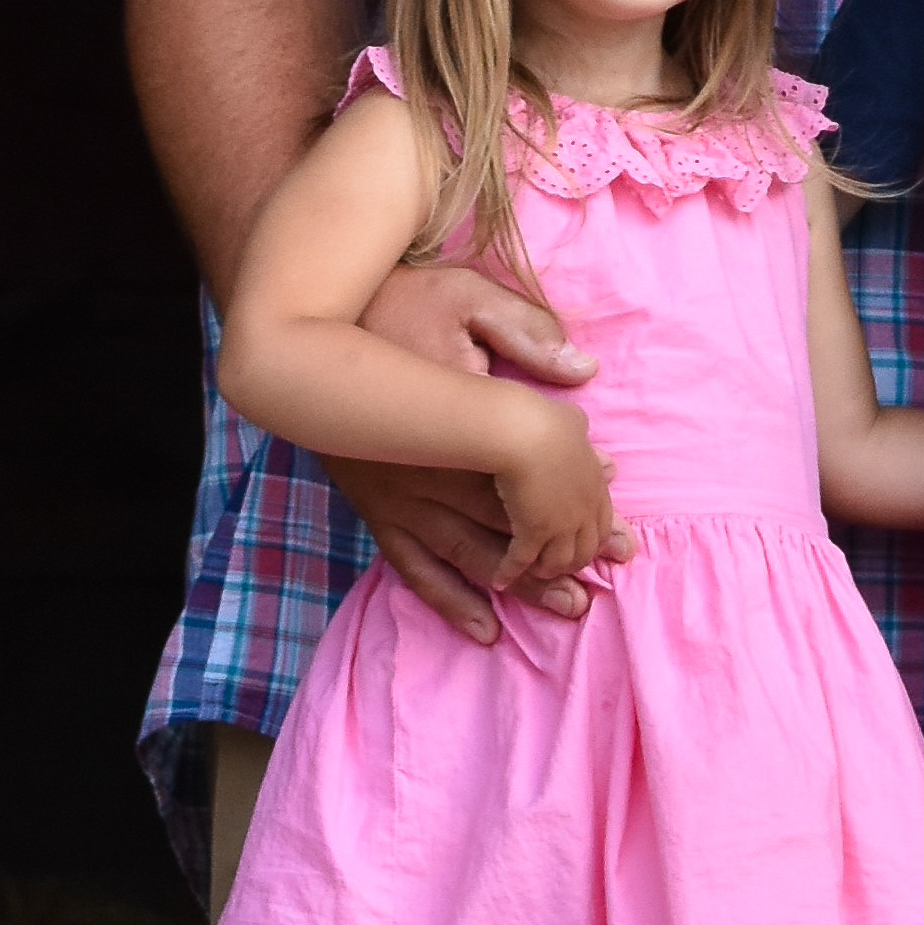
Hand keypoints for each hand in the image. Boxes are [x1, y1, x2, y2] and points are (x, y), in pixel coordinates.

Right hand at [336, 260, 614, 637]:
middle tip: (610, 574)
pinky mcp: (375, 507)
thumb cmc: (397, 304)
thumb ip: (524, 332)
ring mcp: (397, 495)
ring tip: (569, 607)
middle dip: (564, 552)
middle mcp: (427, 469)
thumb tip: (582, 368)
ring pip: (468, 554)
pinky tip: (482, 627)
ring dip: (521, 585)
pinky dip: (448, 600)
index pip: (528, 472)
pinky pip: (412, 566)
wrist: (306, 326)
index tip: (617, 521)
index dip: (577, 500)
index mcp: (456, 419)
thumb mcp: (464, 297)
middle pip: (507, 523)